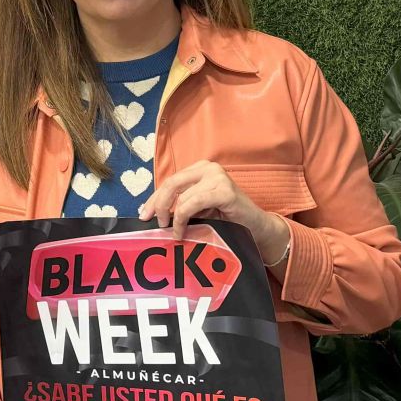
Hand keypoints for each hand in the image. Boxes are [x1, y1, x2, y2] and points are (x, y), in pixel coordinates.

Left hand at [139, 160, 291, 263]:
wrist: (256, 226)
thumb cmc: (226, 218)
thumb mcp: (198, 207)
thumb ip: (179, 203)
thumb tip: (151, 211)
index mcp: (199, 169)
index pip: (170, 181)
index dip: (154, 198)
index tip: (144, 213)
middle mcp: (208, 168)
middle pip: (171, 184)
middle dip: (158, 205)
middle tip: (154, 223)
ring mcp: (217, 177)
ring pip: (182, 196)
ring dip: (173, 218)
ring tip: (174, 232)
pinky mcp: (224, 191)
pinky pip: (193, 204)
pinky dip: (183, 219)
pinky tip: (181, 231)